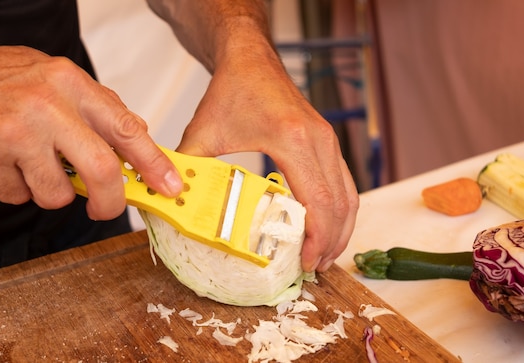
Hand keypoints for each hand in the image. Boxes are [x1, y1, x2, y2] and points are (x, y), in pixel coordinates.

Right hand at [0, 46, 182, 219]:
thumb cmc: (0, 80)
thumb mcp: (56, 78)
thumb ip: (96, 108)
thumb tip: (137, 139)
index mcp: (71, 83)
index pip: (127, 128)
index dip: (154, 163)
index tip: (170, 186)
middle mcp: (47, 106)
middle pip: (101, 170)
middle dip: (110, 201)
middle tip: (105, 209)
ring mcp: (16, 133)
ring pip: (56, 194)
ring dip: (51, 192)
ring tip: (33, 166)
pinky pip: (19, 197)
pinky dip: (18, 189)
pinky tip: (6, 164)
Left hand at [176, 46, 358, 271]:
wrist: (251, 59)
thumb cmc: (231, 91)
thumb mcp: (202, 131)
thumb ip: (188, 166)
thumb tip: (173, 201)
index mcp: (292, 140)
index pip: (317, 201)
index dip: (316, 239)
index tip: (305, 264)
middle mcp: (319, 140)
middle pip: (341, 204)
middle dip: (332, 243)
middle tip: (315, 269)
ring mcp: (328, 139)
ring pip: (350, 195)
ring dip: (341, 230)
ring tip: (324, 256)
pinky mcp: (328, 141)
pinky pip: (345, 183)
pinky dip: (340, 210)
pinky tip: (326, 228)